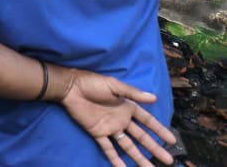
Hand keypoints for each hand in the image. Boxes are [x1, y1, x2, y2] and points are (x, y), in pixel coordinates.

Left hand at [59, 69, 175, 166]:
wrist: (70, 87)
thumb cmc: (92, 83)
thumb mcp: (114, 85)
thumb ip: (133, 93)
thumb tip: (154, 97)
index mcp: (127, 107)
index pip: (147, 121)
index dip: (159, 130)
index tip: (172, 140)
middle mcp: (122, 120)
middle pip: (141, 137)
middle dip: (154, 148)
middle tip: (168, 160)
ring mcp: (110, 128)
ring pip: (128, 146)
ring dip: (139, 158)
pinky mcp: (98, 133)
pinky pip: (108, 149)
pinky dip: (115, 160)